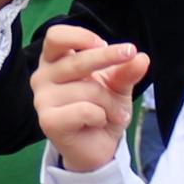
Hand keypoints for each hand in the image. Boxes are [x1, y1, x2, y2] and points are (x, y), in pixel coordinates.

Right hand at [32, 24, 146, 173]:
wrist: (97, 147)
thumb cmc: (102, 109)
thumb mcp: (118, 85)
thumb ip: (126, 71)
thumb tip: (141, 58)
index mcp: (54, 61)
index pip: (56, 36)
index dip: (80, 36)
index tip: (103, 43)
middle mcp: (42, 77)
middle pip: (76, 60)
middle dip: (109, 57)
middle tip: (131, 55)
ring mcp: (41, 99)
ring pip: (87, 89)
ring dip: (110, 102)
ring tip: (114, 112)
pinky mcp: (48, 121)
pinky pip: (85, 110)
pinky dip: (101, 116)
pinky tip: (98, 122)